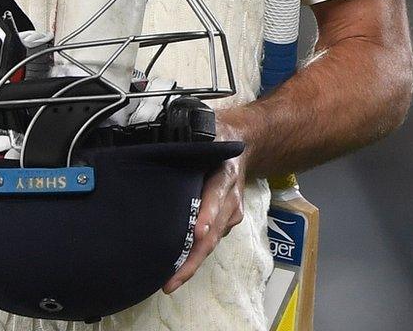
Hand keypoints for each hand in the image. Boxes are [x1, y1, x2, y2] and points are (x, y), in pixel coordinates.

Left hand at [163, 121, 248, 293]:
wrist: (245, 145)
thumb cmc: (218, 137)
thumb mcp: (209, 130)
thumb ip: (194, 135)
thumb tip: (167, 136)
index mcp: (224, 176)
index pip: (215, 197)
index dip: (206, 215)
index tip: (196, 232)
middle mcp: (229, 200)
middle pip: (212, 233)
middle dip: (193, 258)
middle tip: (173, 279)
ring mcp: (228, 214)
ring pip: (210, 243)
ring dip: (191, 263)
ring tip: (170, 282)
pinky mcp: (224, 222)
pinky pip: (208, 242)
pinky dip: (192, 257)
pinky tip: (175, 271)